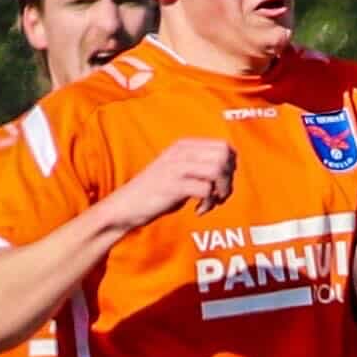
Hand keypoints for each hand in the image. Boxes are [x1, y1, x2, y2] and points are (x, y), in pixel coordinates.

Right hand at [110, 139, 235, 230]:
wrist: (125, 206)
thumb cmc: (156, 192)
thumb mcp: (179, 171)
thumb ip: (200, 166)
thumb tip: (230, 171)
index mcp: (184, 145)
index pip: (224, 146)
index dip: (230, 167)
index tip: (220, 184)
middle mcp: (181, 152)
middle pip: (224, 156)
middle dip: (228, 180)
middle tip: (218, 195)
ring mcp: (176, 167)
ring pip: (218, 170)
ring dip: (221, 192)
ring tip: (210, 203)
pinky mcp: (173, 185)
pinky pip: (206, 190)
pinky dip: (208, 204)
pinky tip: (199, 211)